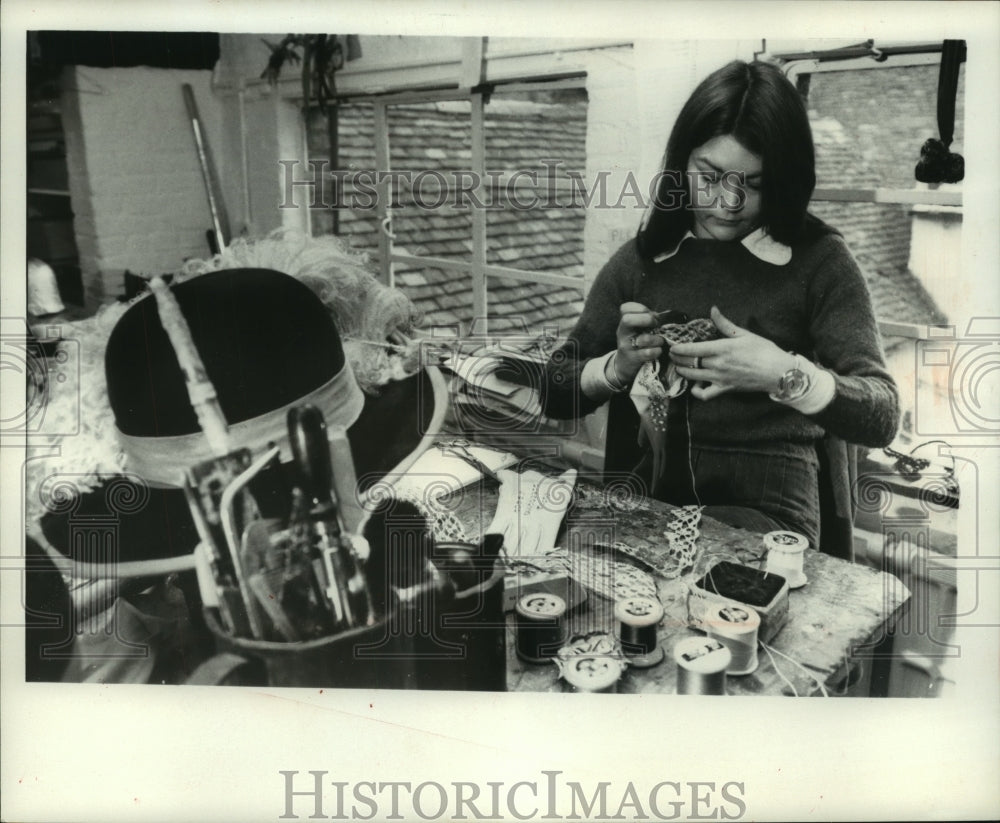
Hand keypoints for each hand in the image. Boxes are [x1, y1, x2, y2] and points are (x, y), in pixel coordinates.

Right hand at [611, 302, 664, 384]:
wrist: (624, 365)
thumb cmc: (635, 343)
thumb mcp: (636, 329)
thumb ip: (646, 319)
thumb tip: (659, 316)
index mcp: (625, 323)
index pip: (625, 308)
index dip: (640, 308)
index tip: (649, 314)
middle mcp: (623, 333)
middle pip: (628, 320)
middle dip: (647, 319)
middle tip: (655, 325)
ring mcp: (626, 346)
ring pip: (644, 339)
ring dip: (657, 339)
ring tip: (660, 341)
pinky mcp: (633, 359)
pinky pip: (648, 353)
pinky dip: (657, 351)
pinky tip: (658, 351)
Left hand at [669, 306, 792, 399]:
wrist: (778, 372)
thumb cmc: (764, 350)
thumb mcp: (744, 334)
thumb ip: (725, 324)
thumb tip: (713, 309)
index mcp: (722, 348)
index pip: (693, 349)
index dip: (679, 349)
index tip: (672, 347)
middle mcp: (718, 365)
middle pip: (690, 363)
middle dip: (677, 359)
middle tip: (672, 355)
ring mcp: (720, 379)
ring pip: (693, 377)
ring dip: (683, 372)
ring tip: (679, 367)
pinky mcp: (725, 390)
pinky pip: (705, 395)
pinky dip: (697, 392)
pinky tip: (696, 385)